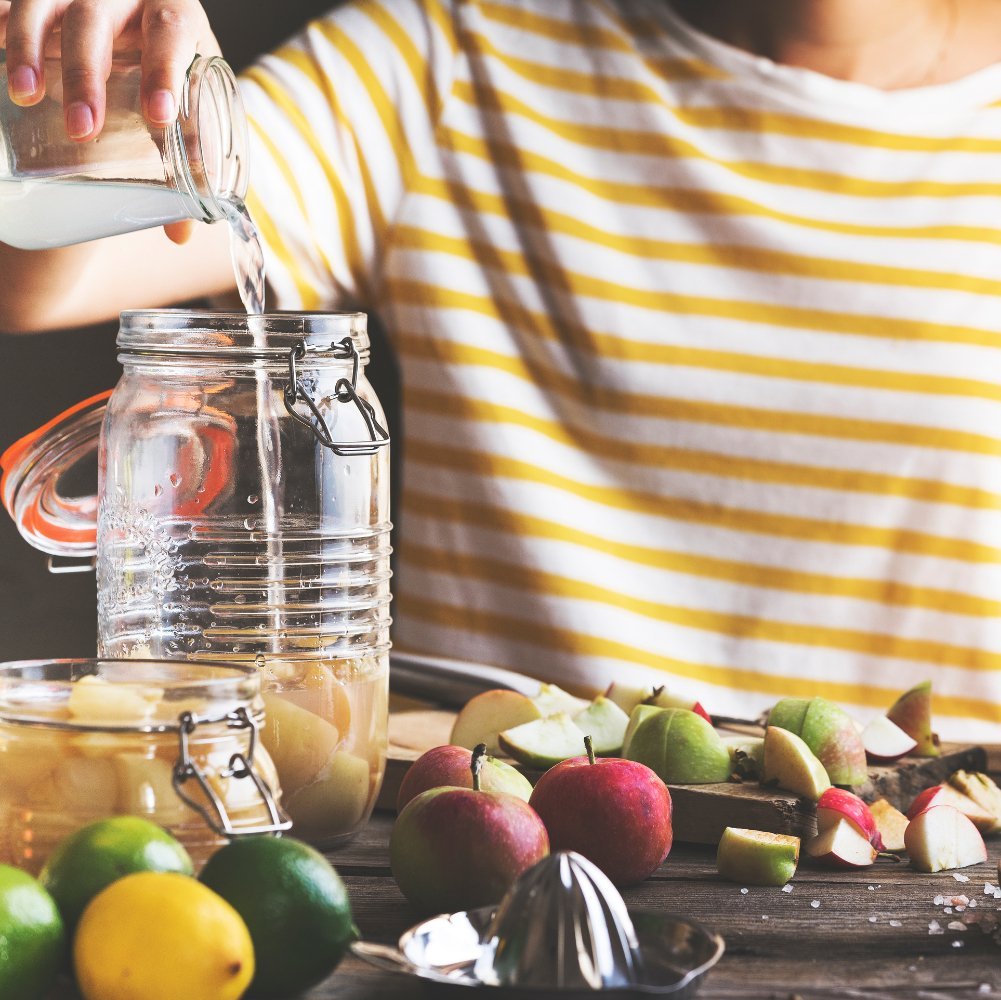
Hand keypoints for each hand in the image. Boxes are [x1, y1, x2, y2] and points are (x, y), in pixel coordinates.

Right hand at [0, 0, 220, 140]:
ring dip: (28, 49)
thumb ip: (191, 145)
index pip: (170, 31)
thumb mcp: (193, 93)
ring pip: (42, 4)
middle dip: (86, 75)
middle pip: (95, 19)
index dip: (165, 71)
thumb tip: (182, 226)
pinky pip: (9, 5)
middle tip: (83, 129)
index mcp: (172, 9)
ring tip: (25, 96)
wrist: (148, 26)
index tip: (160, 115)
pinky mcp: (39, 0)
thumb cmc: (175, 65)